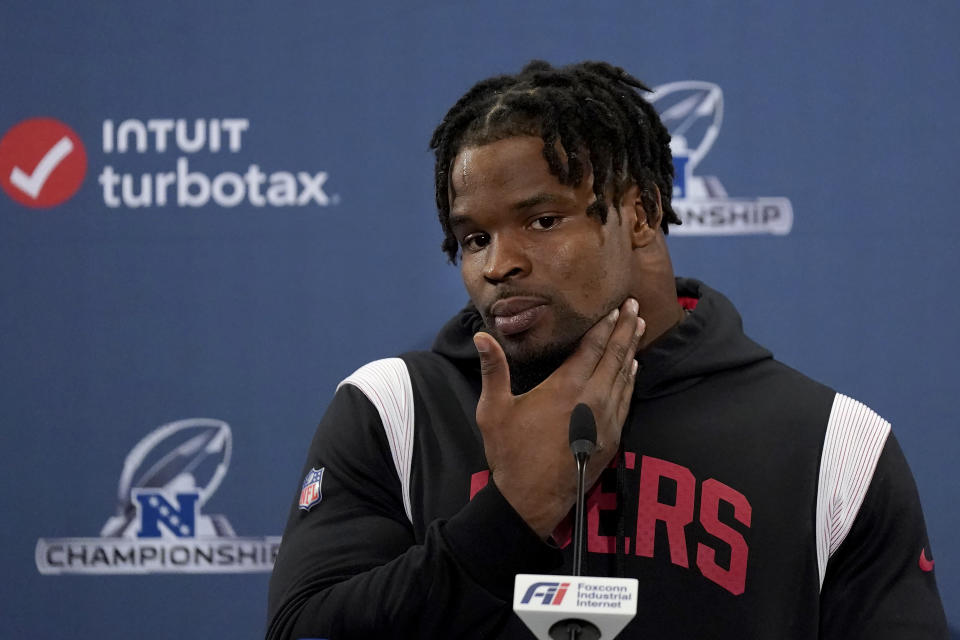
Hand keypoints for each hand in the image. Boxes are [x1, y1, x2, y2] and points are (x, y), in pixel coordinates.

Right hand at [473, 298, 644, 538]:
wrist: (531, 500)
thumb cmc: (510, 453)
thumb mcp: (493, 410)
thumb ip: (493, 370)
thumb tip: (482, 336)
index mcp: (565, 388)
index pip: (592, 348)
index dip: (605, 325)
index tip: (615, 306)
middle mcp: (592, 399)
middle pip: (615, 356)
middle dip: (625, 329)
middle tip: (634, 305)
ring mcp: (606, 419)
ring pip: (624, 376)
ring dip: (632, 350)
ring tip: (639, 327)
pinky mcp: (611, 437)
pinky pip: (626, 400)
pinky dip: (631, 379)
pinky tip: (634, 369)